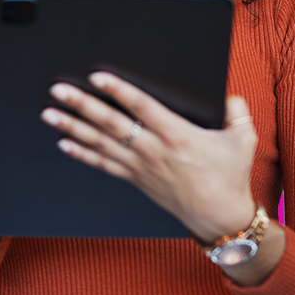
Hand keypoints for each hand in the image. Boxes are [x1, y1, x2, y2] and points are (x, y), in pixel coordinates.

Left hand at [40, 71, 258, 243]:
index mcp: (177, 135)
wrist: (220, 218)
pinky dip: (83, 154)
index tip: (97, 77)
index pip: (141, 107)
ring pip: (101, 143)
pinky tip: (65, 144)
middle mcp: (153, 150)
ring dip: (73, 128)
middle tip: (59, 90)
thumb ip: (237, 111)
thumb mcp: (244, 139)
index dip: (117, 90)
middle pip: (111, 123)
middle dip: (83, 105)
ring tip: (50, 114)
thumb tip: (229, 94)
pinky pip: (104, 165)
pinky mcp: (137, 180)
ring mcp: (141, 167)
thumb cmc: (231, 176)